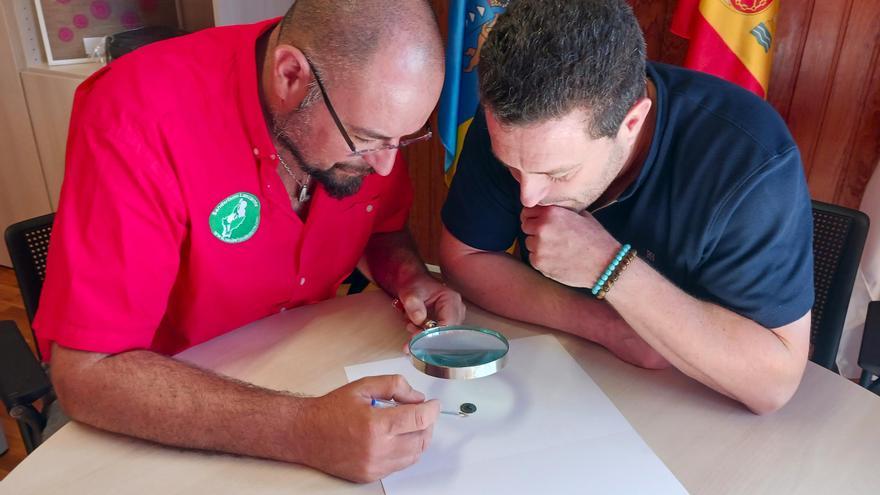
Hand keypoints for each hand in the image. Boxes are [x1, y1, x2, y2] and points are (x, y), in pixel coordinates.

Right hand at [298, 375, 439, 482]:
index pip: (419, 419)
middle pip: (421, 439)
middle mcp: (377, 449)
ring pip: (414, 455)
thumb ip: (395, 386)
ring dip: (418, 439)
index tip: (433, 404)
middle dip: (427, 424)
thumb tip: (417, 398)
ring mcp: (374, 466)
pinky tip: (395, 438)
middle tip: (421, 412)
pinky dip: (405, 452)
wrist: (306, 434)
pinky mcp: (370, 476)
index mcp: (376, 425)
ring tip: (408, 425)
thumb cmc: (331, 410)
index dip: (432, 410)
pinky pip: (400, 465)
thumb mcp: (364, 386)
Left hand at [396, 275, 465, 335]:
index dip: (433, 334)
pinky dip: (426, 335)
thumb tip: (419, 319)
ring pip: (442, 336)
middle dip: (427, 336)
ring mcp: (454, 317)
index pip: (448, 324)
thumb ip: (414, 306)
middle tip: (411, 330)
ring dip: (425, 336)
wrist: (413, 283)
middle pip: (447, 333)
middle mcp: (457, 309)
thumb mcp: (410, 294)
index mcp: (451, 299)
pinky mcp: (448, 322)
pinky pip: (439, 335)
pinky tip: (415, 329)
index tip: (417, 337)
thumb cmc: (415, 286)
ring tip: (411, 325)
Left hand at [521, 206, 620, 287]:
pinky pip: (532, 258)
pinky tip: (556, 258)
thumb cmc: (596, 239)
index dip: (533, 216)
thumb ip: (561, 211)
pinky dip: (541, 258)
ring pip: (528, 243)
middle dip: (534, 230)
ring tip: (556, 249)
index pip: (527, 210)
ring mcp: (539, 246)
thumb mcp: (581, 215)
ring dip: (537, 245)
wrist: (604, 264)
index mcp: (551, 212)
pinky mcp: (539, 263)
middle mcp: (542, 228)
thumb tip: (548, 209)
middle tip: (549, 237)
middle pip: (525, 226)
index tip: (538, 221)